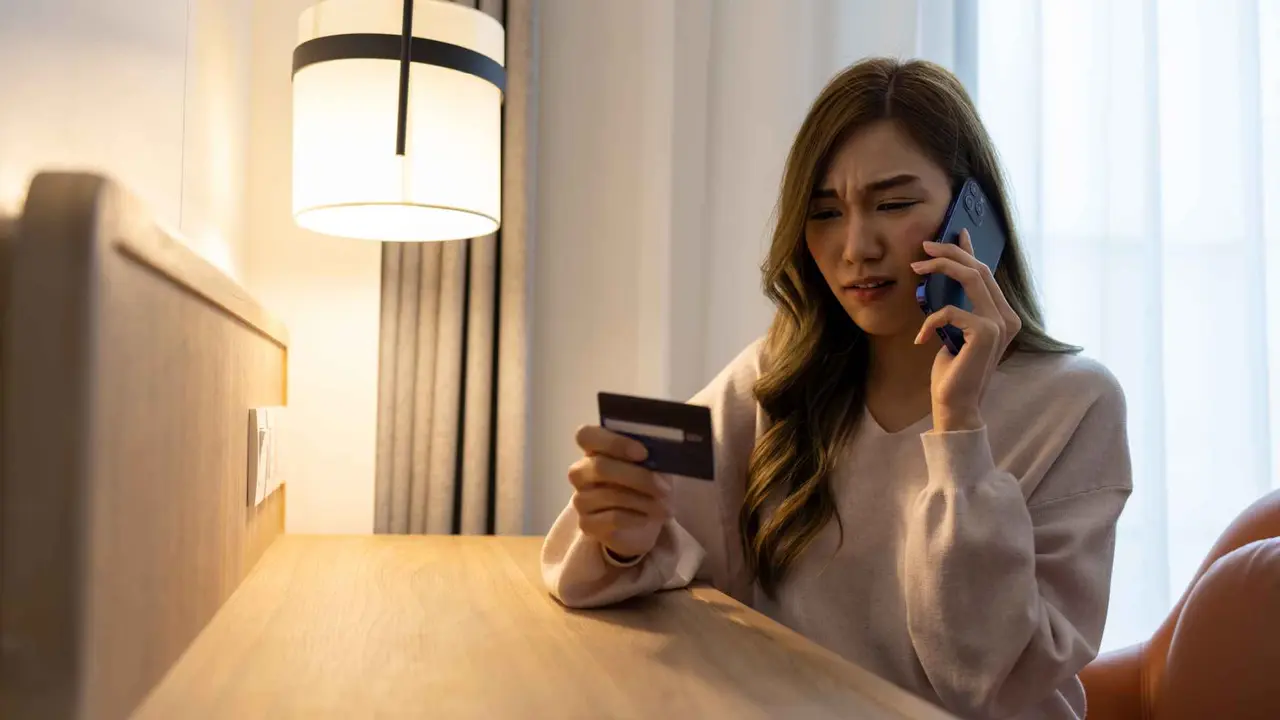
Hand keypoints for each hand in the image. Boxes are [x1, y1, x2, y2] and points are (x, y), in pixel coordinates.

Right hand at [568, 425, 671, 558]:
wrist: (644, 521)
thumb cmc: (645, 484)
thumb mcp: (652, 465)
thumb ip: (648, 453)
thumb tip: (658, 450)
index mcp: (594, 449)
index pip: (586, 435)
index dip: (614, 442)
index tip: (643, 453)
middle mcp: (581, 472)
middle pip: (600, 467)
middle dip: (638, 477)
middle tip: (664, 488)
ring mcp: (581, 499)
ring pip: (610, 495)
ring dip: (643, 501)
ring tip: (665, 507)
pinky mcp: (587, 524)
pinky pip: (612, 518)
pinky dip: (635, 518)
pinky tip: (647, 518)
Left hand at [910, 229, 1021, 431]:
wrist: (956, 404)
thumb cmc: (953, 371)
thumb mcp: (954, 330)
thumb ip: (958, 305)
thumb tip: (948, 277)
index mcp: (1003, 315)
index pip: (986, 273)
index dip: (970, 250)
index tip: (954, 232)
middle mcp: (1008, 317)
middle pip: (979, 269)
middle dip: (949, 253)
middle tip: (923, 247)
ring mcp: (1000, 324)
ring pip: (970, 278)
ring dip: (939, 268)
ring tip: (915, 269)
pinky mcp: (985, 332)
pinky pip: (951, 311)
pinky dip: (930, 320)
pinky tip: (921, 339)